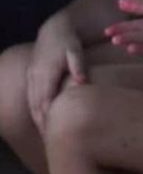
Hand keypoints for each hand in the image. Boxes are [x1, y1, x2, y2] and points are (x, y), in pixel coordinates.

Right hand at [27, 16, 86, 132]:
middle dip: (43, 126)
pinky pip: (31, 99)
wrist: (53, 29)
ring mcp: (31, 78)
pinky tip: (43, 121)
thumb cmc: (68, 41)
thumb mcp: (75, 50)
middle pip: (37, 108)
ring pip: (32, 105)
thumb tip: (81, 82)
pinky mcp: (31, 77)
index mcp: (46, 74)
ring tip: (48, 137)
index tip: (56, 135)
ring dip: (39, 121)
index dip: (49, 120)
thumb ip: (78, 66)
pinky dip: (36, 112)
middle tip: (53, 144)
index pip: (45, 102)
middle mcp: (35, 78)